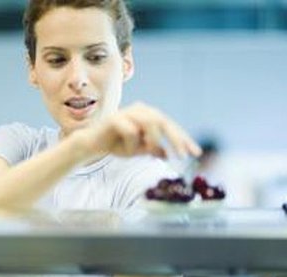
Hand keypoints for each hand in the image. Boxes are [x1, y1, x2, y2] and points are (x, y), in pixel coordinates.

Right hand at [81, 102, 201, 159]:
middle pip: (164, 122)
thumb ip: (154, 149)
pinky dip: (130, 144)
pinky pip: (131, 132)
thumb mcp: (139, 149)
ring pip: (150, 124)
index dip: (183, 139)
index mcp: (149, 115)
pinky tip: (123, 149)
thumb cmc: (117, 144)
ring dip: (151, 141)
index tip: (195, 153)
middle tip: (183, 156)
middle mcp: (141, 109)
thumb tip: (169, 154)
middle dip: (176, 139)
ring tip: (146, 152)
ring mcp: (128, 112)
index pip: (171, 125)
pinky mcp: (115, 118)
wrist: (92, 144)